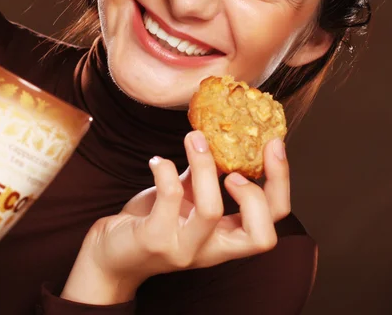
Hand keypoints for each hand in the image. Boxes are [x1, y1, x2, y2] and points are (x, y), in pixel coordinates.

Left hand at [62, 131, 289, 303]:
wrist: (111, 254)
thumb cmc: (151, 222)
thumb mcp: (185, 200)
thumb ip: (204, 178)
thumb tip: (218, 137)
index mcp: (225, 237)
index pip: (272, 220)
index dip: (281, 182)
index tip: (272, 145)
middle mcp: (211, 249)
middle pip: (262, 234)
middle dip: (258, 190)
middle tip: (236, 162)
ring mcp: (184, 247)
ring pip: (212, 209)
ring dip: (205, 165)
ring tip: (193, 139)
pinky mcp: (155, 239)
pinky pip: (169, 197)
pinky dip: (166, 170)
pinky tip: (157, 161)